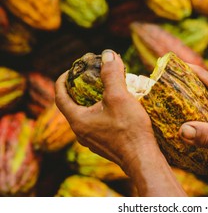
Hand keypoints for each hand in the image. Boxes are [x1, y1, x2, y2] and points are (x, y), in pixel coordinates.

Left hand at [55, 50, 157, 172]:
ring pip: (86, 116)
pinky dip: (102, 112)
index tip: (71, 70)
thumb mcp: (119, 96)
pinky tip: (117, 108)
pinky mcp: (105, 145)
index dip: (62, 81)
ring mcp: (93, 141)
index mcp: (78, 120)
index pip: (60, 97)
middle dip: (80, 89)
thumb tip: (107, 54)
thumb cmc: (129, 129)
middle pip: (73, 106)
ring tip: (106, 90)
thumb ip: (111, 74)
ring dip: (92, 101)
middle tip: (91, 77)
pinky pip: (97, 124)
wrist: (143, 158)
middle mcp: (81, 132)